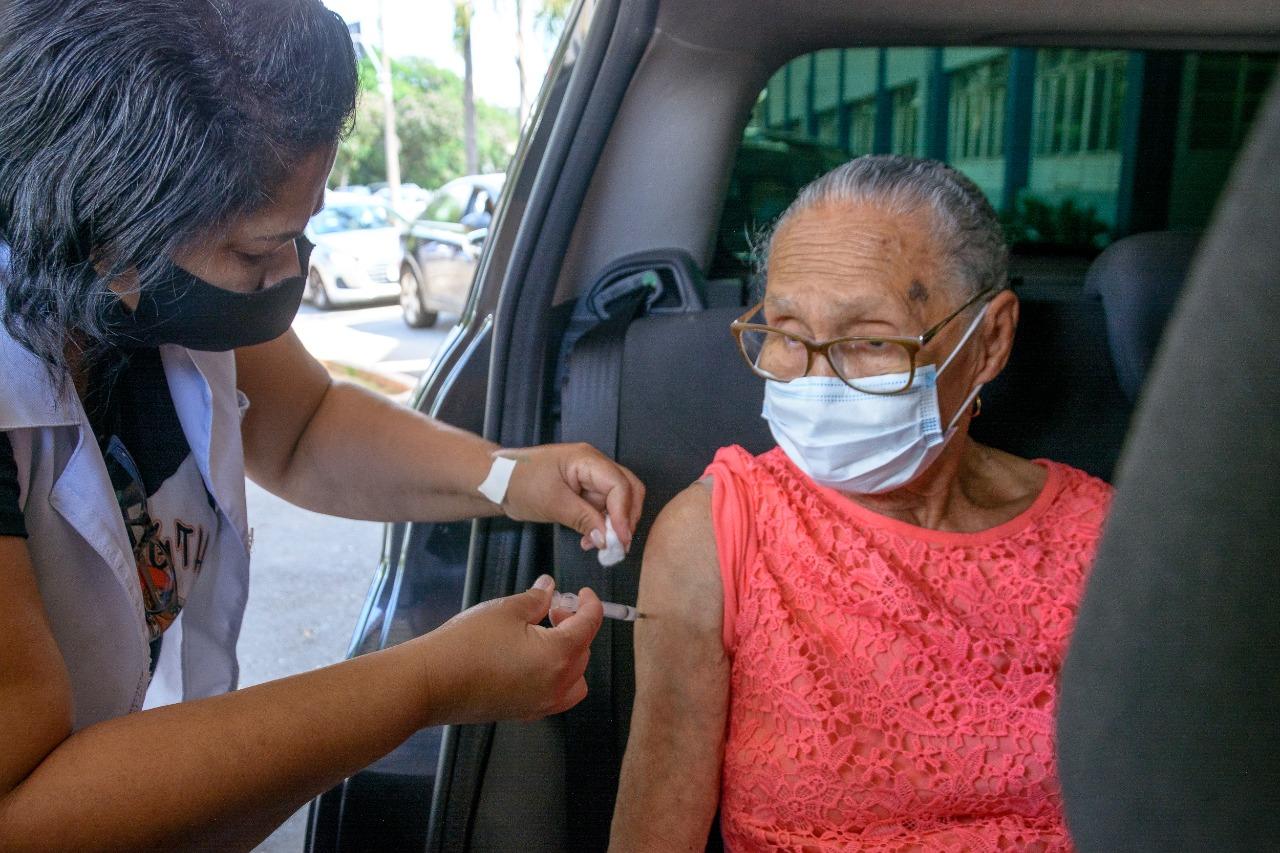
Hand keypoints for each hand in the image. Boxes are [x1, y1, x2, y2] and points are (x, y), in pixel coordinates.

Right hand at [419, 575, 603, 722]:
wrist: (432, 682)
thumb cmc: (467, 644)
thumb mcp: (506, 610)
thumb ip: (535, 599)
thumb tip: (549, 588)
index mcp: (558, 655)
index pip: (589, 625)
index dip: (590, 604)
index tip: (583, 593)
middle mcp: (556, 684)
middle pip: (584, 651)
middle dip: (574, 626)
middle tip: (551, 610)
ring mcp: (541, 703)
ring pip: (575, 678)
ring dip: (570, 655)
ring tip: (543, 637)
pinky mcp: (524, 713)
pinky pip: (556, 695)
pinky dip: (556, 676)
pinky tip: (531, 658)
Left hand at [497, 443, 644, 554]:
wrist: (496, 482)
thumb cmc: (518, 482)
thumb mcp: (552, 502)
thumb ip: (583, 519)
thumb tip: (607, 539)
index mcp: (587, 459)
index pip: (619, 484)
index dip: (624, 513)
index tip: (620, 539)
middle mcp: (593, 465)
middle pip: (627, 489)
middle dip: (626, 518)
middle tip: (619, 545)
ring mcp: (589, 478)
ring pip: (617, 501)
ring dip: (613, 525)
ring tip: (600, 546)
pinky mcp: (583, 491)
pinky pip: (602, 508)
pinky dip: (601, 525)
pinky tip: (589, 541)